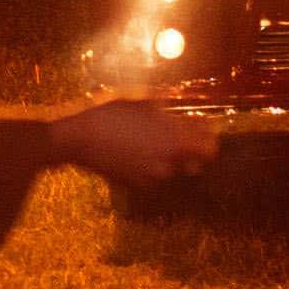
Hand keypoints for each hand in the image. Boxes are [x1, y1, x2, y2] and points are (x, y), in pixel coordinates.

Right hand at [50, 99, 218, 183]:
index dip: (207, 139)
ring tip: (157, 146)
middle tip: (180, 139)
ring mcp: (150, 178)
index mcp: (175, 142)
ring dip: (172, 163)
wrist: (79, 138)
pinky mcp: (133, 186)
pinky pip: (153, 180)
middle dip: (191, 153)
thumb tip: (188, 112)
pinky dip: (152, 171)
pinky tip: (141, 155)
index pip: (210, 150)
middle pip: (195, 165)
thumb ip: (172, 110)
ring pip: (173, 173)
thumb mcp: (146, 102)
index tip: (201, 131)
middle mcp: (167, 164)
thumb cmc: (112, 113)